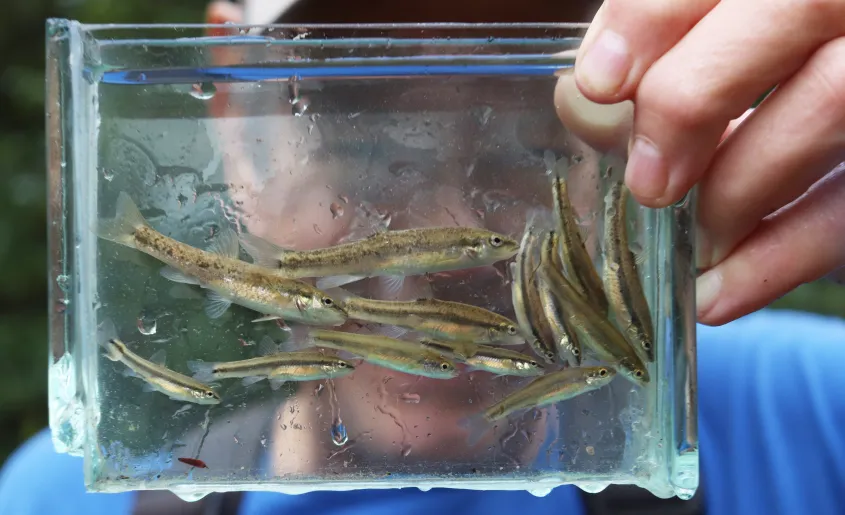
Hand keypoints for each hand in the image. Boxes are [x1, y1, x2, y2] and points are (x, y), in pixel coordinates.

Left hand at [568, 0, 844, 324]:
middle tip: (646, 180)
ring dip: (738, 191)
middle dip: (694, 97)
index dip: (653, 16)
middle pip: (792, 8)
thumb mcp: (717, 44)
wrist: (826, 86)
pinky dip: (783, 259)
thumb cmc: (752, 67)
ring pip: (832, 100)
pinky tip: (716, 297)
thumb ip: (662, 56)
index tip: (598, 82)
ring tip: (689, 247)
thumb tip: (578, 99)